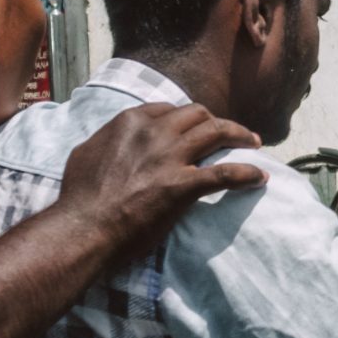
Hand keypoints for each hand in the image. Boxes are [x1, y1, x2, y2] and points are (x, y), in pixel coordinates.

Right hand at [56, 103, 265, 260]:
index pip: (169, 109)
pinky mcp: (183, 186)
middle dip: (216, 121)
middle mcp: (154, 132)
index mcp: (130, 122)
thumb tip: (115, 139)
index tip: (195, 127)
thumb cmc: (78, 197)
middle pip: (198, 114)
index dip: (186, 117)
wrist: (83, 228)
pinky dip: (247, 173)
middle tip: (228, 133)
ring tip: (254, 142)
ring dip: (240, 135)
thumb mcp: (86, 153)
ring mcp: (170, 158)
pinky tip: (259, 177)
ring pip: (217, 132)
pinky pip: (226, 174)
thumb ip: (107, 140)